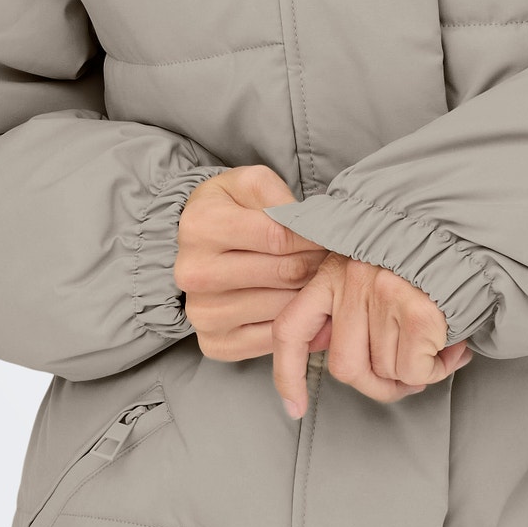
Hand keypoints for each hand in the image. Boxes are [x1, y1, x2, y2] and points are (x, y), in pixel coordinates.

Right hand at [174, 164, 330, 361]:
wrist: (198, 244)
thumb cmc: (231, 208)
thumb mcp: (251, 183)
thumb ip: (280, 197)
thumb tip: (311, 227)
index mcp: (201, 227)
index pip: (278, 236)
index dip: (315, 236)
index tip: (332, 235)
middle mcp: (195, 274)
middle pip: (285, 273)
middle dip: (318, 263)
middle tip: (332, 256)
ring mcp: (202, 313)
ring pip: (284, 308)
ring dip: (311, 293)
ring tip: (319, 277)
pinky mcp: (214, 342)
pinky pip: (273, 338)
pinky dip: (297, 324)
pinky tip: (303, 305)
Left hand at [272, 250, 472, 418]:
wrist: (471, 230)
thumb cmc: (427, 255)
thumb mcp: (374, 268)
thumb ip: (348, 308)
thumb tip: (330, 348)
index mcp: (334, 271)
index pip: (292, 330)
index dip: (288, 376)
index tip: (295, 409)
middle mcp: (352, 281)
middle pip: (346, 367)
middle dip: (379, 384)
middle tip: (410, 376)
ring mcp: (384, 295)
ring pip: (386, 372)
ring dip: (416, 373)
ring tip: (441, 347)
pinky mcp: (418, 311)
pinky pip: (415, 370)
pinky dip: (435, 370)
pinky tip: (453, 348)